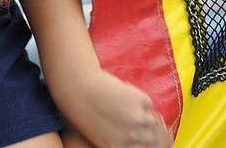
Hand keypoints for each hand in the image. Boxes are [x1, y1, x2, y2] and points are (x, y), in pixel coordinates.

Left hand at [56, 69, 171, 147]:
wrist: (74, 84)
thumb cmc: (78, 105)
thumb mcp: (96, 131)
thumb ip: (116, 136)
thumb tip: (136, 132)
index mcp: (116, 146)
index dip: (140, 138)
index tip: (138, 129)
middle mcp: (129, 137)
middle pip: (150, 136)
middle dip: (142, 125)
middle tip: (133, 112)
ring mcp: (136, 119)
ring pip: (151, 119)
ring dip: (142, 110)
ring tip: (125, 100)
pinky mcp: (138, 101)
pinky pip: (147, 102)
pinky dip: (138, 96)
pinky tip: (122, 90)